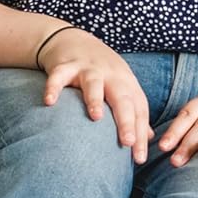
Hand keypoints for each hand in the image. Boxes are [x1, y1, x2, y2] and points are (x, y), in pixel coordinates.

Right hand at [40, 29, 151, 162]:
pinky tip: (49, 102)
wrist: (73, 39)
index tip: (139, 158)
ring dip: (95, 99)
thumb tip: (148, 138)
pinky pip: (59, 76)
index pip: (138, 110)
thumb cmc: (101, 70)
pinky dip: (54, 87)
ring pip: (93, 84)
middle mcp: (110, 75)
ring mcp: (88, 69)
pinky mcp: (65, 65)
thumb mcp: (121, 86)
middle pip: (122, 98)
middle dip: (126, 120)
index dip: (140, 134)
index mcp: (126, 84)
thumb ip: (134, 111)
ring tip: (96, 118)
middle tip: (128, 142)